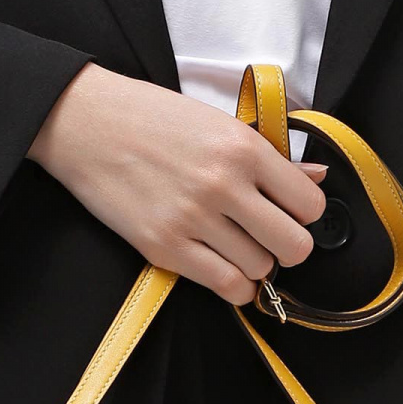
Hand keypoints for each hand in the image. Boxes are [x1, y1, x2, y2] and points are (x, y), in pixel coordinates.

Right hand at [27, 62, 328, 301]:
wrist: (85, 122)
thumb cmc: (151, 117)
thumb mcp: (217, 122)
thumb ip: (269, 156)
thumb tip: (318, 178)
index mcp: (243, 148)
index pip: (310, 204)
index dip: (303, 213)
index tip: (286, 211)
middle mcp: (224, 184)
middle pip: (294, 247)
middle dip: (287, 247)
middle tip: (266, 236)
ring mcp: (193, 219)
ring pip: (260, 270)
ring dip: (254, 264)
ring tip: (234, 246)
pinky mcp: (164, 247)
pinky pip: (225, 286)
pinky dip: (233, 286)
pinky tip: (223, 268)